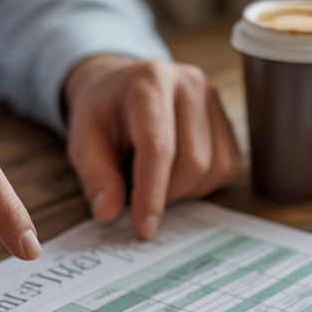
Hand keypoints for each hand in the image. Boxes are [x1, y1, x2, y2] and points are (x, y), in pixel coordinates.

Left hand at [64, 55, 240, 238]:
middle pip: (193, 161)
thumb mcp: (83, 141)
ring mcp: (213, 99)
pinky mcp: (226, 118)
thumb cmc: (103, 113)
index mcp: (148, 83)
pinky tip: (177, 173)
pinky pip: (227, 167)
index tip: (144, 228)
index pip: (158, 147)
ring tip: (157, 180)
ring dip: (186, 190)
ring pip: (215, 168)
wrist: (121, 85)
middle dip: (167, 194)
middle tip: (140, 196)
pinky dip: (203, 184)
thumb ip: (95, 176)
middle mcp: (189, 85)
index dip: (152, 193)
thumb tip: (108, 213)